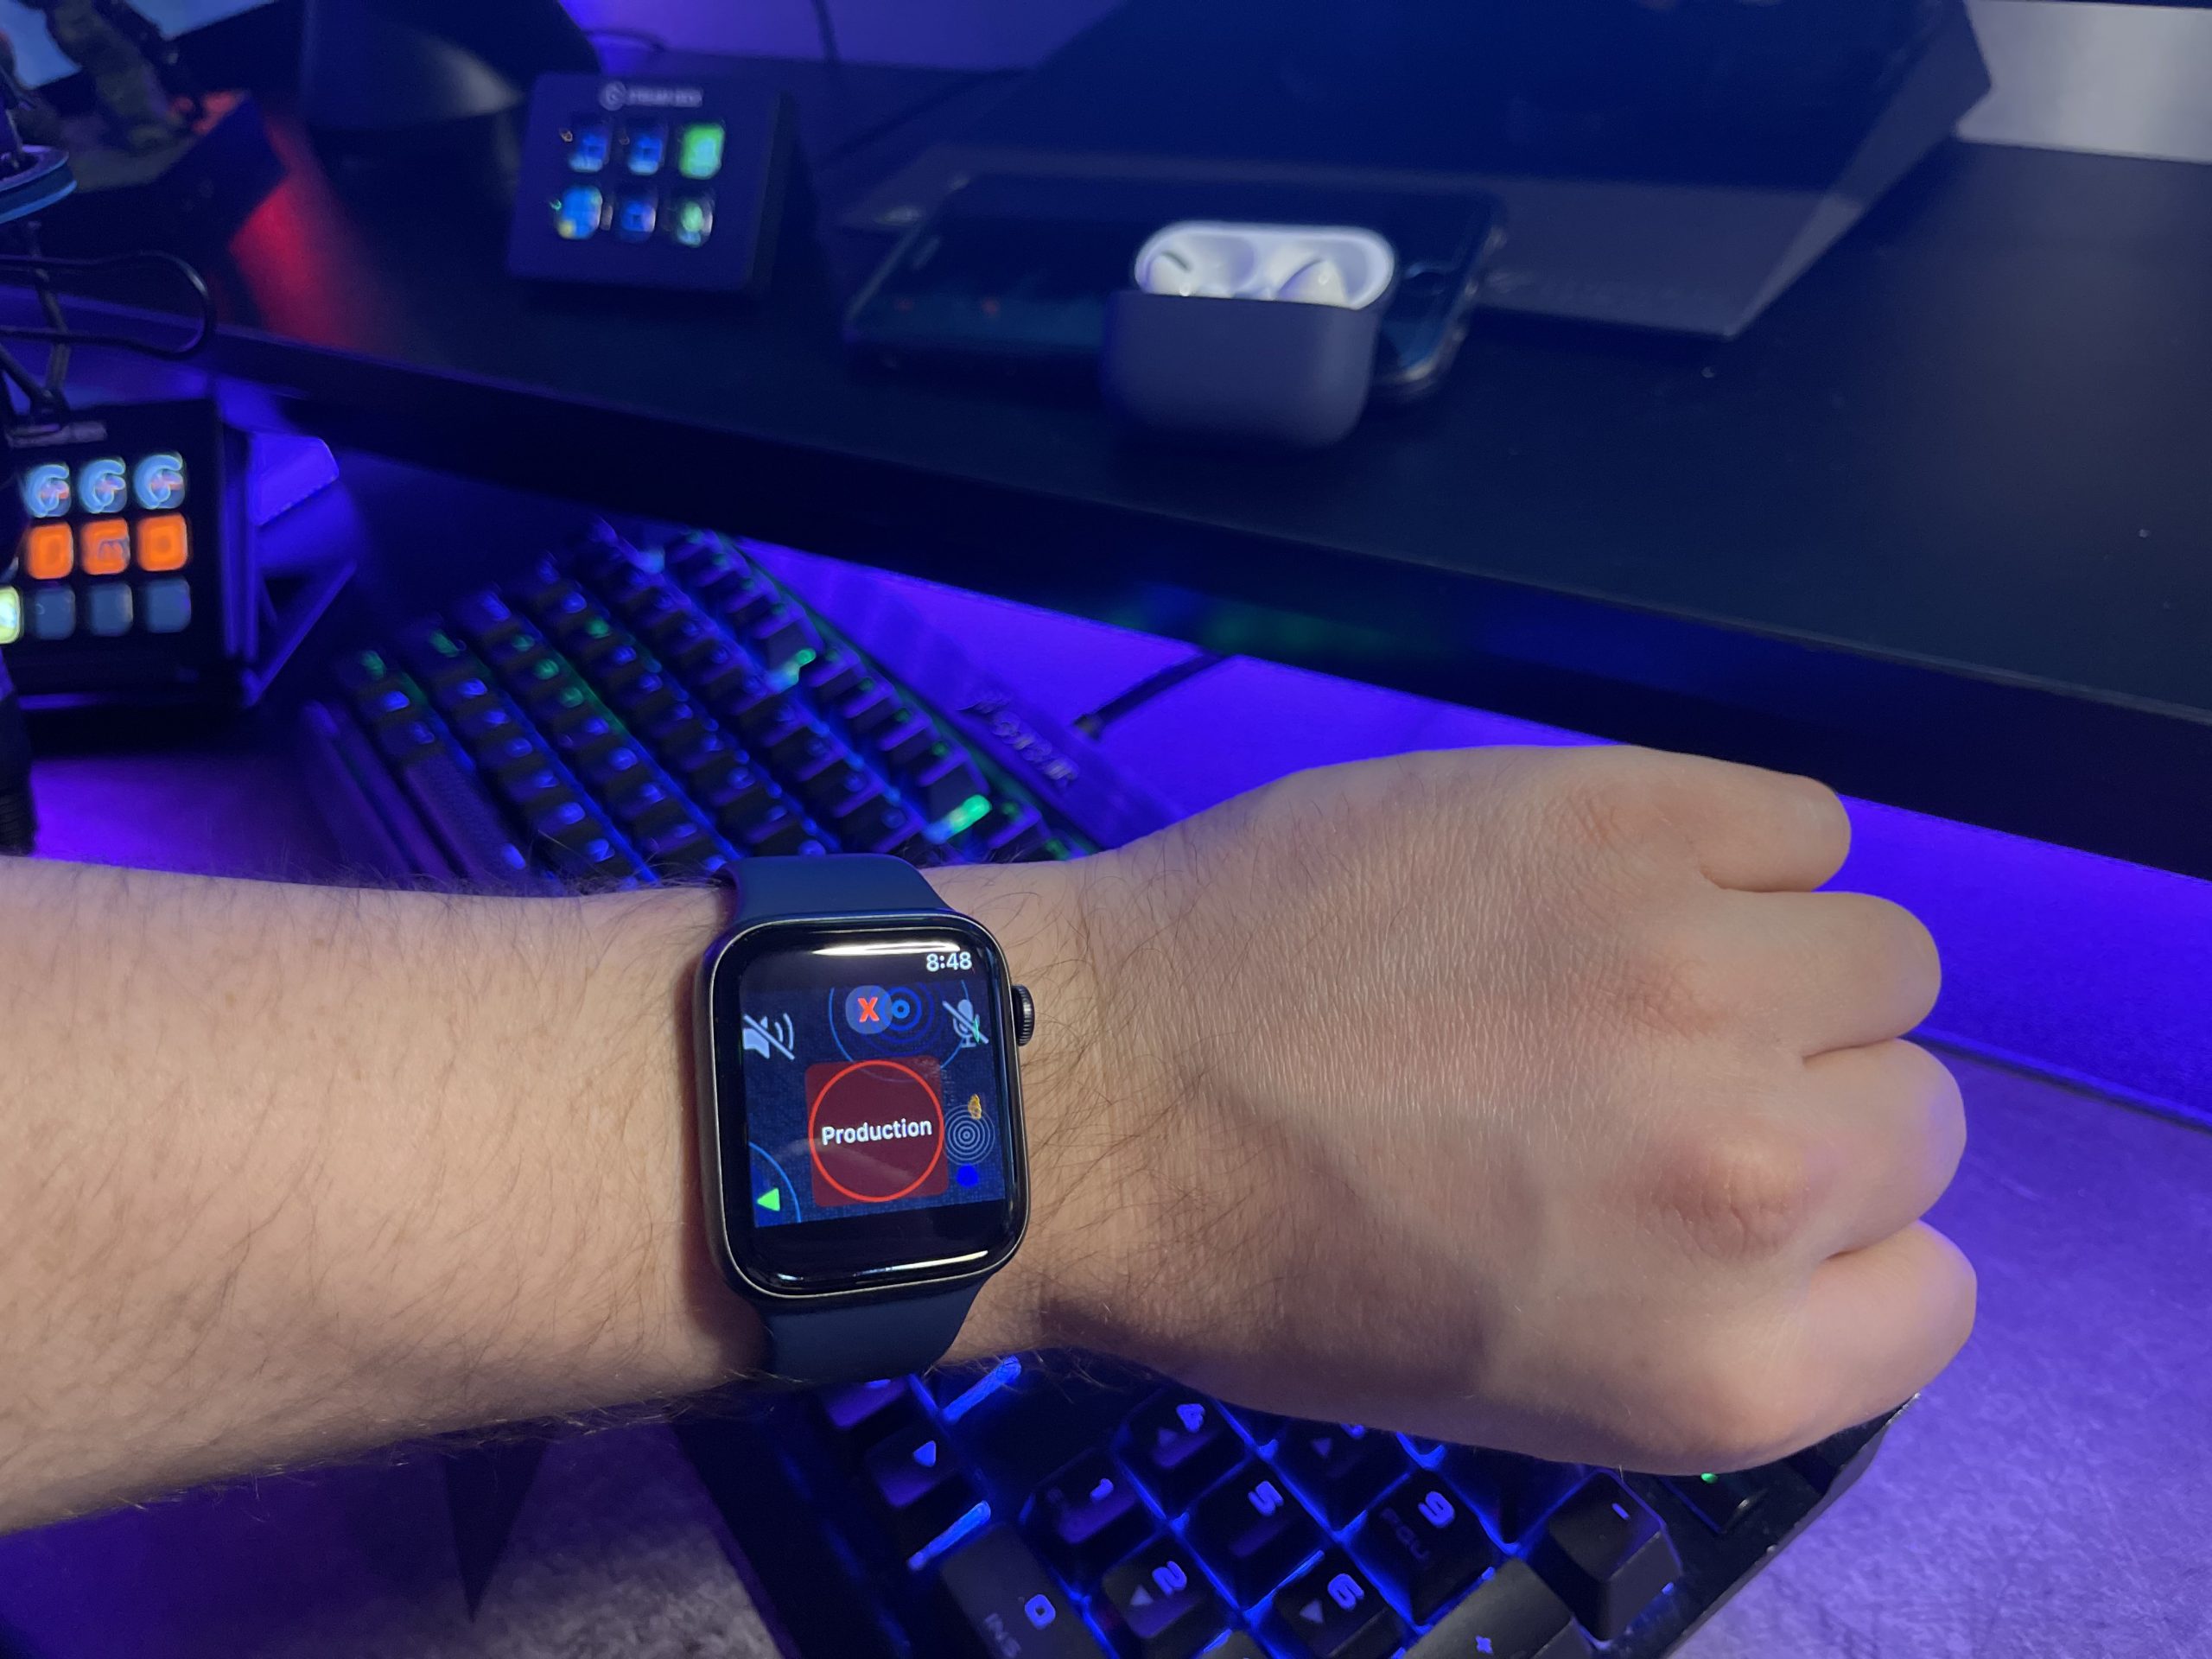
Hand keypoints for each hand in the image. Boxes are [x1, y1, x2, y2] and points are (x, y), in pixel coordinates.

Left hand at [999, 746, 1970, 1472]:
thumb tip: (1818, 1211)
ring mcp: (1695, 975)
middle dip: (1802, 1103)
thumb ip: (1712, 1316)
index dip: (1831, 1243)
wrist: (1095, 1093)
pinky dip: (1734, 849)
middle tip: (1643, 1083)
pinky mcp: (1622, 816)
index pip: (1930, 1290)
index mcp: (1725, 1364)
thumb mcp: (1525, 1385)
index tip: (1730, 1204)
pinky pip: (1800, 820)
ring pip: (1878, 954)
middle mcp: (1754, 1175)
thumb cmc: (1269, 1269)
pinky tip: (1609, 879)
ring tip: (1622, 971)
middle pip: (1914, 1112)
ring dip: (1776, 967)